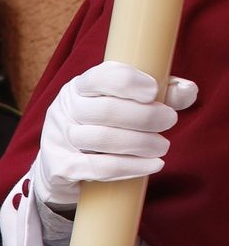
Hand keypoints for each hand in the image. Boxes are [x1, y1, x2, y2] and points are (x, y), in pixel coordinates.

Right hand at [31, 60, 197, 208]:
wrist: (62, 164)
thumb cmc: (103, 126)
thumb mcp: (127, 102)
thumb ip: (161, 93)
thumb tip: (187, 92)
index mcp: (82, 86)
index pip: (100, 77)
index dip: (129, 83)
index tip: (154, 92)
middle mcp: (66, 108)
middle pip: (105, 110)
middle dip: (146, 117)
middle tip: (170, 121)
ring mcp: (59, 138)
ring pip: (101, 139)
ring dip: (140, 144)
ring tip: (162, 147)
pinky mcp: (61, 167)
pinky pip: (97, 168)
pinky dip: (129, 167)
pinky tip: (152, 165)